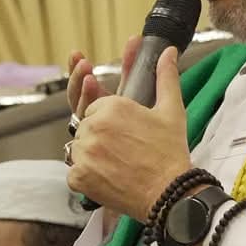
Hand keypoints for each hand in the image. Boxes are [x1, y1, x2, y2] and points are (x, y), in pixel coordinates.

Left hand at [65, 37, 193, 222]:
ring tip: (119, 164)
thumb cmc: (170, 153)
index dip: (111, 120)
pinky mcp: (78, 177)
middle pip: (87, 126)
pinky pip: (74, 172)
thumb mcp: (171, 111)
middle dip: (101, 137)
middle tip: (125, 151)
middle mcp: (93, 127)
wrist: (169, 194)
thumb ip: (166, 77)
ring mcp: (83, 153)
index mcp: (112, 107)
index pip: (96, 106)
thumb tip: (168, 51)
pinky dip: (88, 176)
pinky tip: (110, 176)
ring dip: (93, 155)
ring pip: (79, 148)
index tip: (127, 133)